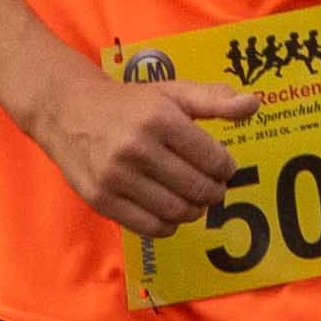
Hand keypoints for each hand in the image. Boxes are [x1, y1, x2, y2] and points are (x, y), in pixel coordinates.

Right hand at [27, 57, 254, 239]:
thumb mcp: (171, 92)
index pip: (214, 159)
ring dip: (194, 210)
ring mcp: (116, 176)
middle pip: (199, 189)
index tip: (223, 167)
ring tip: (192, 199)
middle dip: (214, 192)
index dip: (226, 168)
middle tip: (212, 187)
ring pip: (177, 211)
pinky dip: (169, 224)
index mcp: (159, 118)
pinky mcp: (101, 199)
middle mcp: (136, 147)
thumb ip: (214, 98)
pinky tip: (169, 210)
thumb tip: (253, 104)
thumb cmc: (128, 103)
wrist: (66, 109)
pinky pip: (150, 227)